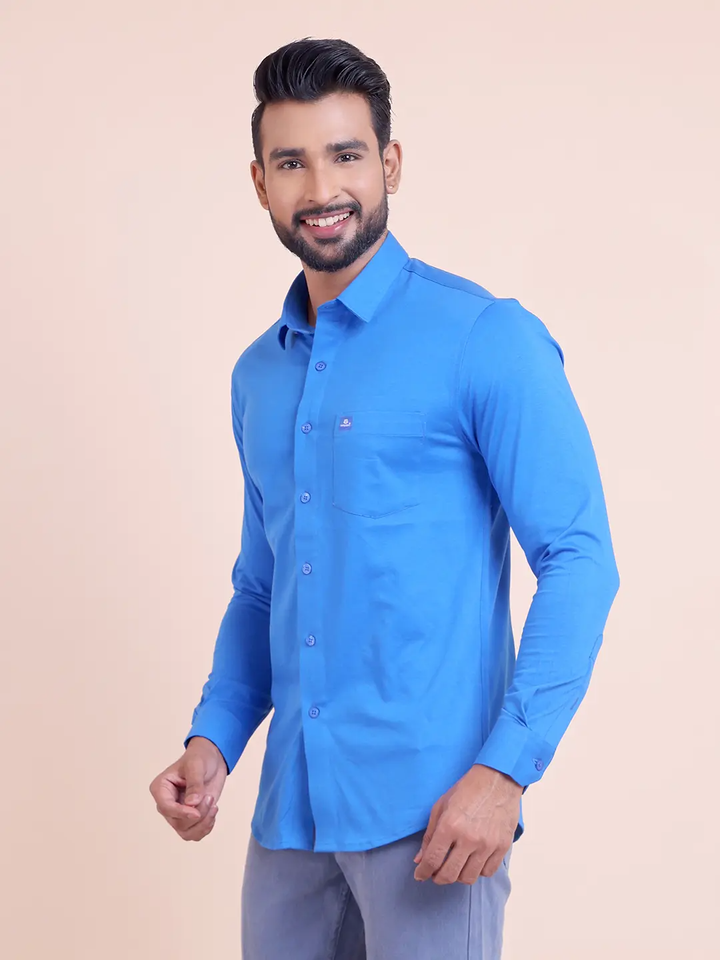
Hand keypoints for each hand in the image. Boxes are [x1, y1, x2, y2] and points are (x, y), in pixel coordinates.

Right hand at [149, 736, 227, 840]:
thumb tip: (192, 804)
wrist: (212, 760)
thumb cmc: (200, 758)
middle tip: (210, 798)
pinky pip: (194, 834)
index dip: (181, 813)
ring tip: (213, 805)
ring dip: (203, 823)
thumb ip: (194, 784)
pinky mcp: (189, 818)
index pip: (166, 808)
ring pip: (186, 833)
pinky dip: (206, 827)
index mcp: (161, 788)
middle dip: (198, 814)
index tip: (197, 812)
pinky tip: (212, 812)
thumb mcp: (197, 765)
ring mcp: (178, 813)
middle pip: (178, 823)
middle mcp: (167, 804)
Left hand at [413, 763, 521, 884]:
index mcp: (450, 826)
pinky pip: (487, 872)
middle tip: (436, 873)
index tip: (420, 874)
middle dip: (438, 878)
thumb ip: (430, 835)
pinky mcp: (502, 847)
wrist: (497, 780)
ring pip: (469, 878)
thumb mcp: (441, 806)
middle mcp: (469, 838)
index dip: (423, 872)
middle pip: (450, 874)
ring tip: (455, 866)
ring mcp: (487, 845)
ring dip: (458, 876)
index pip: (432, 860)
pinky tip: (473, 861)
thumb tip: (420, 859)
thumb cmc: (467, 790)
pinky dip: (477, 871)